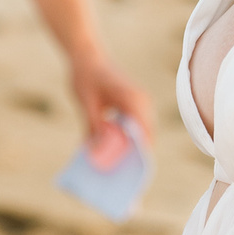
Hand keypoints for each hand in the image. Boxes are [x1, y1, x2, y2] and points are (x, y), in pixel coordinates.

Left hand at [70, 52, 153, 167]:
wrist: (88, 57)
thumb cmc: (86, 77)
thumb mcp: (87, 104)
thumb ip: (94, 127)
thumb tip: (95, 153)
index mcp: (133, 100)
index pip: (144, 134)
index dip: (140, 155)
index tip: (132, 174)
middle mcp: (143, 101)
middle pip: (147, 136)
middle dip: (136, 156)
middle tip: (121, 177)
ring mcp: (142, 102)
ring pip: (143, 133)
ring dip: (133, 148)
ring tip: (118, 168)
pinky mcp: (136, 105)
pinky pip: (137, 126)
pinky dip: (129, 139)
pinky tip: (114, 151)